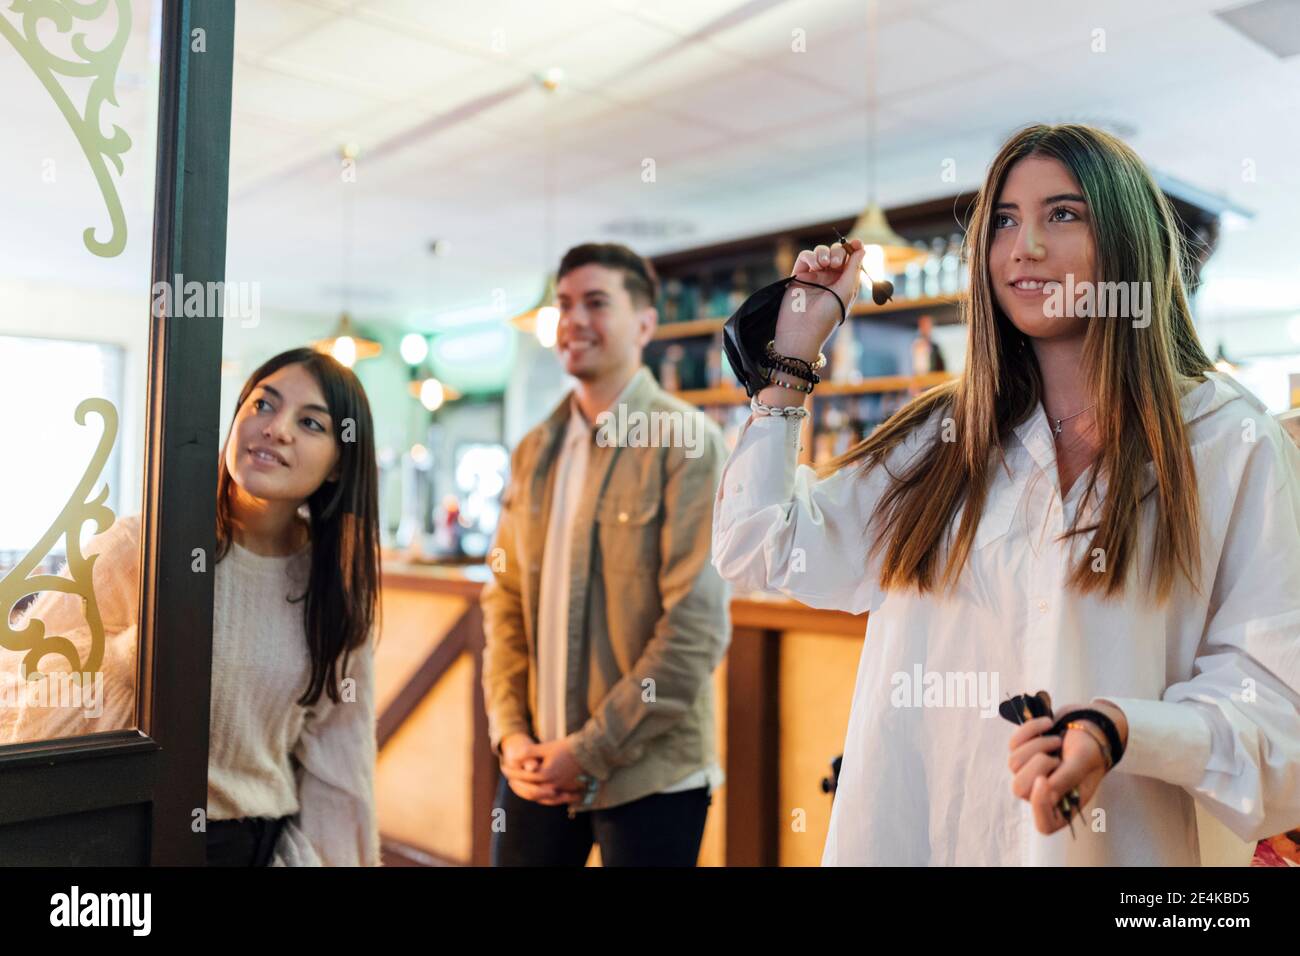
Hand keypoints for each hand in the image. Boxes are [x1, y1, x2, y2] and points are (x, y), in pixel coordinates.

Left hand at [499, 734, 584, 805]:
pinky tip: (536, 794)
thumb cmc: (566, 748)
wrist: (589, 754)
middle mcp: (551, 785)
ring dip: (525, 793)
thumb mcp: (546, 747)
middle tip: (508, 778)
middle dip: (516, 785)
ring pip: (538, 797)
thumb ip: (529, 753)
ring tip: (518, 786)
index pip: (522, 776)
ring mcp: (558, 790)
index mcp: (545, 774)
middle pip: (528, 790)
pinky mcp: (564, 791)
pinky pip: (549, 800)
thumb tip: (513, 757)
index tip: (503, 766)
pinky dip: (540, 798)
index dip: (511, 771)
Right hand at [773, 238, 867, 361]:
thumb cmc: (826, 316)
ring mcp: (813, 275)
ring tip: (824, 265)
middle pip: (836, 252)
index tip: (856, 243)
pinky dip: (811, 256)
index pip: (850, 259)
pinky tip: (814, 267)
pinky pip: (805, 256)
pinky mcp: (799, 275)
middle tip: (835, 263)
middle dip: (838, 251)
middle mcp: (829, 277)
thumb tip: (862, 249)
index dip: (854, 249)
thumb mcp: (845, 292)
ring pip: (820, 251)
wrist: (802, 330)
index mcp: (844, 282)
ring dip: (824, 253)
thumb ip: (853, 269)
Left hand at [1007, 706, 1111, 835]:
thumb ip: (1066, 778)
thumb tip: (1045, 793)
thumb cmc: (1091, 747)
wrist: (1089, 724)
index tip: (1043, 779)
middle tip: (1057, 756)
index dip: (1039, 805)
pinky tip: (1048, 724)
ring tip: (1058, 739)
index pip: (1044, 824)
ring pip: (1014, 763)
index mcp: (1065, 806)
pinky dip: (1030, 730)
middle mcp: (1044, 794)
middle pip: (1020, 789)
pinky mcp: (1022, 753)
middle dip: (1037, 765)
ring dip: (1038, 745)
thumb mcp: (1084, 762)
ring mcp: (1030, 774)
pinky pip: (1013, 743)